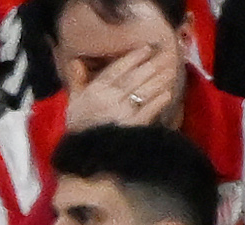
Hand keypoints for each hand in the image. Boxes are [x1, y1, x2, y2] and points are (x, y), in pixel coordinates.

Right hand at [65, 37, 181, 130]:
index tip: (147, 49)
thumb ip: (76, 80)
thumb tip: (75, 61)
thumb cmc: (80, 128)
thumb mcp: (73, 102)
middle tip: (167, 55)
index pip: (116, 70)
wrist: (85, 156)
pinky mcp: (132, 127)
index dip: (132, 58)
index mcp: (95, 91)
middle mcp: (109, 100)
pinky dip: (158, 102)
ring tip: (171, 71)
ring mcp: (121, 114)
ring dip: (159, 80)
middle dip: (151, 65)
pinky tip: (167, 94)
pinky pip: (148, 111)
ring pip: (143, 92)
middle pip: (134, 78)